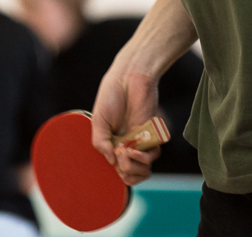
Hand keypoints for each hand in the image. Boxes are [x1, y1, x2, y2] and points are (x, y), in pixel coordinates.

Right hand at [91, 70, 160, 184]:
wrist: (129, 78)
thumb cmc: (111, 96)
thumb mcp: (98, 121)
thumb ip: (101, 143)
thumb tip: (112, 163)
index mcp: (113, 143)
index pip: (118, 169)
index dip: (118, 172)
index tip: (114, 161)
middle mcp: (127, 144)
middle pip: (131, 173)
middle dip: (126, 172)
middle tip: (120, 154)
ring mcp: (140, 140)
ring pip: (144, 168)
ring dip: (134, 167)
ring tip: (127, 152)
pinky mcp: (152, 134)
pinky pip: (153, 154)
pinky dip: (144, 157)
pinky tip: (135, 148)